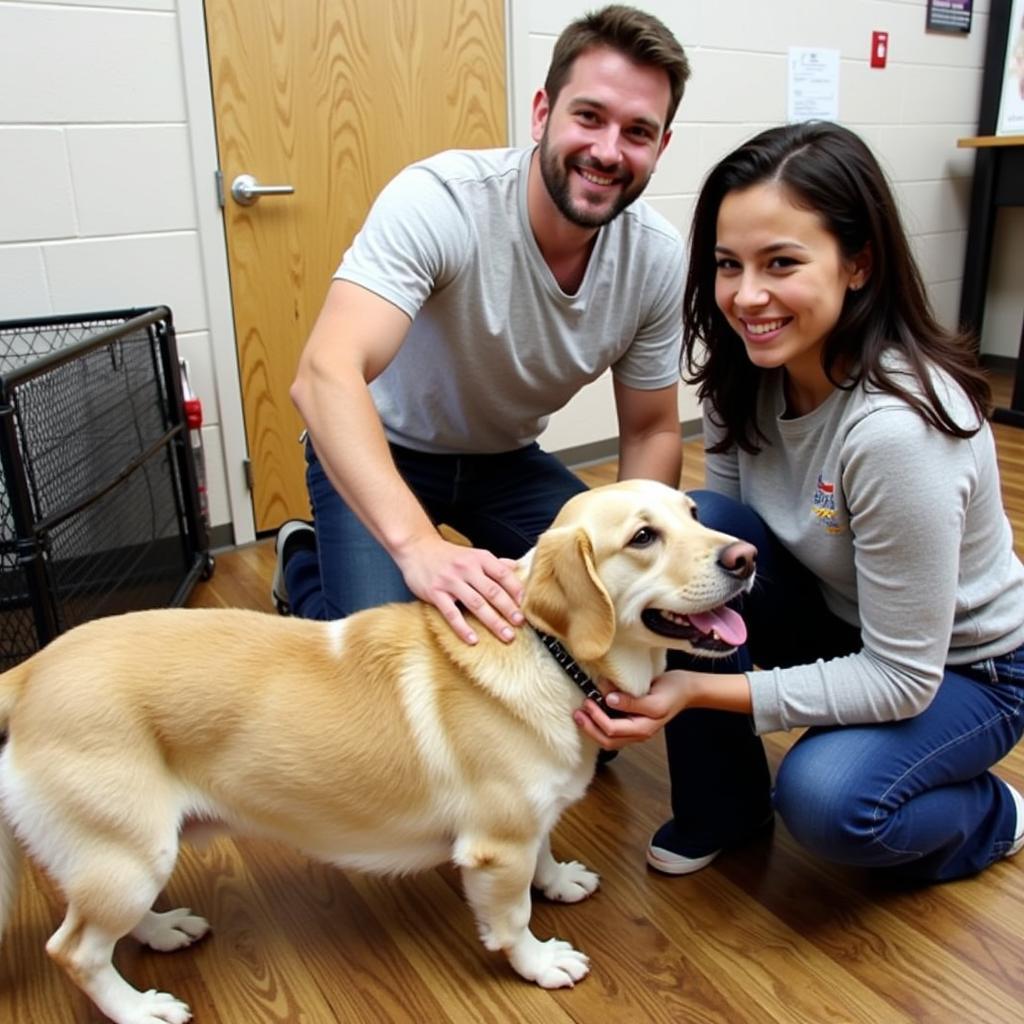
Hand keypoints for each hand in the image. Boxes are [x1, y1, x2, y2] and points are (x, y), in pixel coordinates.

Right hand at [396, 534, 524, 644]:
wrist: (417, 548)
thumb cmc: (448, 555)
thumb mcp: (473, 554)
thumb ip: (495, 563)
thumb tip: (517, 568)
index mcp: (479, 558)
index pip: (503, 575)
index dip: (517, 590)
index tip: (527, 605)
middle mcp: (466, 568)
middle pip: (492, 591)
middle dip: (508, 609)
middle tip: (520, 624)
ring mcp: (450, 581)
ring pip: (475, 603)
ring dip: (492, 621)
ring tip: (505, 634)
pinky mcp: (435, 593)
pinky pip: (451, 613)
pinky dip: (462, 627)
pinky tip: (473, 639)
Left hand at [573, 671, 695, 749]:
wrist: (687, 689)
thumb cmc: (672, 690)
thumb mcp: (654, 696)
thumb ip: (632, 701)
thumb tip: (608, 699)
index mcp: (643, 728)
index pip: (612, 730)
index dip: (596, 718)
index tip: (588, 701)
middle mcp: (638, 733)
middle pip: (607, 740)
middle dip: (589, 728)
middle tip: (578, 712)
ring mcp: (635, 729)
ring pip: (609, 739)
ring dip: (592, 729)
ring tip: (581, 715)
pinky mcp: (633, 722)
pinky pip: (613, 731)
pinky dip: (600, 725)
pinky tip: (592, 715)